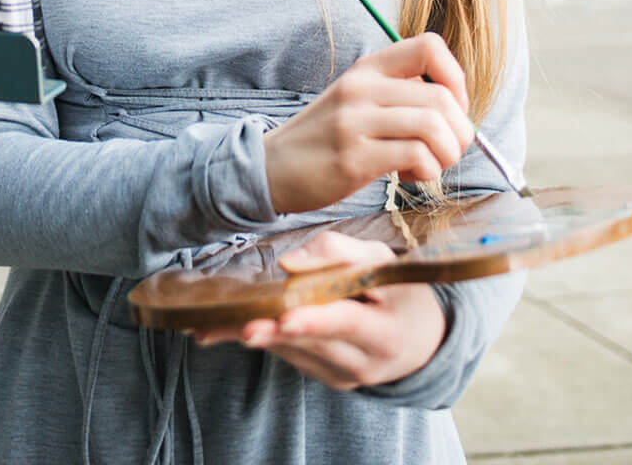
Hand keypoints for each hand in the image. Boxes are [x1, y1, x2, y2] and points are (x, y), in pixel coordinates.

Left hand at [190, 231, 446, 388]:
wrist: (419, 340)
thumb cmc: (398, 291)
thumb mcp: (381, 260)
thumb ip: (339, 253)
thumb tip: (289, 262)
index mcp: (387, 331)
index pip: (348, 324)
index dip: (315, 321)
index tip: (285, 319)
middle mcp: (365, 362)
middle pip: (313, 343)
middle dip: (274, 333)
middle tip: (240, 327)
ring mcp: (343, 375)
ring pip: (293, 351)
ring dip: (256, 336)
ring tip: (213, 327)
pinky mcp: (324, 377)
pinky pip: (290, 356)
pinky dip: (265, 338)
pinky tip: (229, 328)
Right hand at [263, 32, 473, 213]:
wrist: (272, 167)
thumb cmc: (325, 138)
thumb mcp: (357, 99)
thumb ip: (398, 94)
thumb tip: (454, 106)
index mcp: (368, 68)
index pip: (429, 47)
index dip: (455, 78)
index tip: (452, 108)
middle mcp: (362, 88)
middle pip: (441, 97)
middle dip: (460, 131)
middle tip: (448, 150)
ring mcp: (355, 122)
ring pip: (433, 126)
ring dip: (447, 154)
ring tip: (430, 165)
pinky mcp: (354, 158)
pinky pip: (415, 156)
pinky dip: (427, 171)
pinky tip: (409, 176)